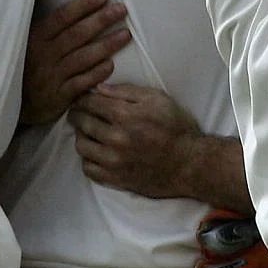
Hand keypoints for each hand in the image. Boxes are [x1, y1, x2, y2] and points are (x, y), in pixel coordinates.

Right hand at [20, 0, 129, 125]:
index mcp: (36, 38)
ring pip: (82, 58)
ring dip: (106, 45)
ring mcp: (52, 76)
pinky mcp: (59, 96)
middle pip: (76, 34)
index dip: (83, 6)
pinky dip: (97, 73)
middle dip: (101, 20)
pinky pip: (81, 82)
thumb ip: (47, 25)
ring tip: (125, 35)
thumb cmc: (26, 66)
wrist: (13, 104)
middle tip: (122, 9)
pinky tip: (111, 65)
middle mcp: (44, 55)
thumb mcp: (28, 42)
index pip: (61, 17)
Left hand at [71, 83, 207, 199]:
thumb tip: (99, 88)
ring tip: (88, 132)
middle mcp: (115, 139)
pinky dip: (88, 159)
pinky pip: (88, 169)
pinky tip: (96, 152)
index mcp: (125, 116)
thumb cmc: (176, 128)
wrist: (189, 164)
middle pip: (82, 122)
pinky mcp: (115, 179)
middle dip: (77, 114)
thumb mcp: (158, 99)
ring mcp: (113, 161)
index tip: (82, 99)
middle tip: (80, 113)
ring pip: (81, 146)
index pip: (89, 103)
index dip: (82, 98)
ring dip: (81, 136)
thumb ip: (126, 91)